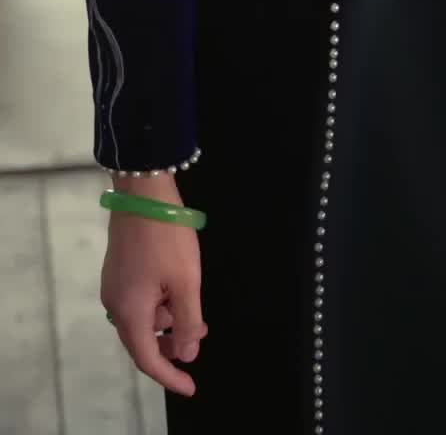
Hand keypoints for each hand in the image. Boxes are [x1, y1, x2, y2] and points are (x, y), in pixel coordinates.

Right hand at [101, 184, 206, 397]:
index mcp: (129, 313)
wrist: (142, 191)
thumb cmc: (167, 238)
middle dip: (171, 347)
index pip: (148, 360)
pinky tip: (178, 292)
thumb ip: (187, 323)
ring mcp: (114, 286)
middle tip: (199, 340)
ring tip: (196, 314)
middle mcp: (115, 304)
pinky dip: (160, 306)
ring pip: (142, 318)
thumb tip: (186, 355)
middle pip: (142, 341)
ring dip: (168, 323)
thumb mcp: (185, 283)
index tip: (191, 386)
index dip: (169, 377)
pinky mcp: (118, 270)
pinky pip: (139, 301)